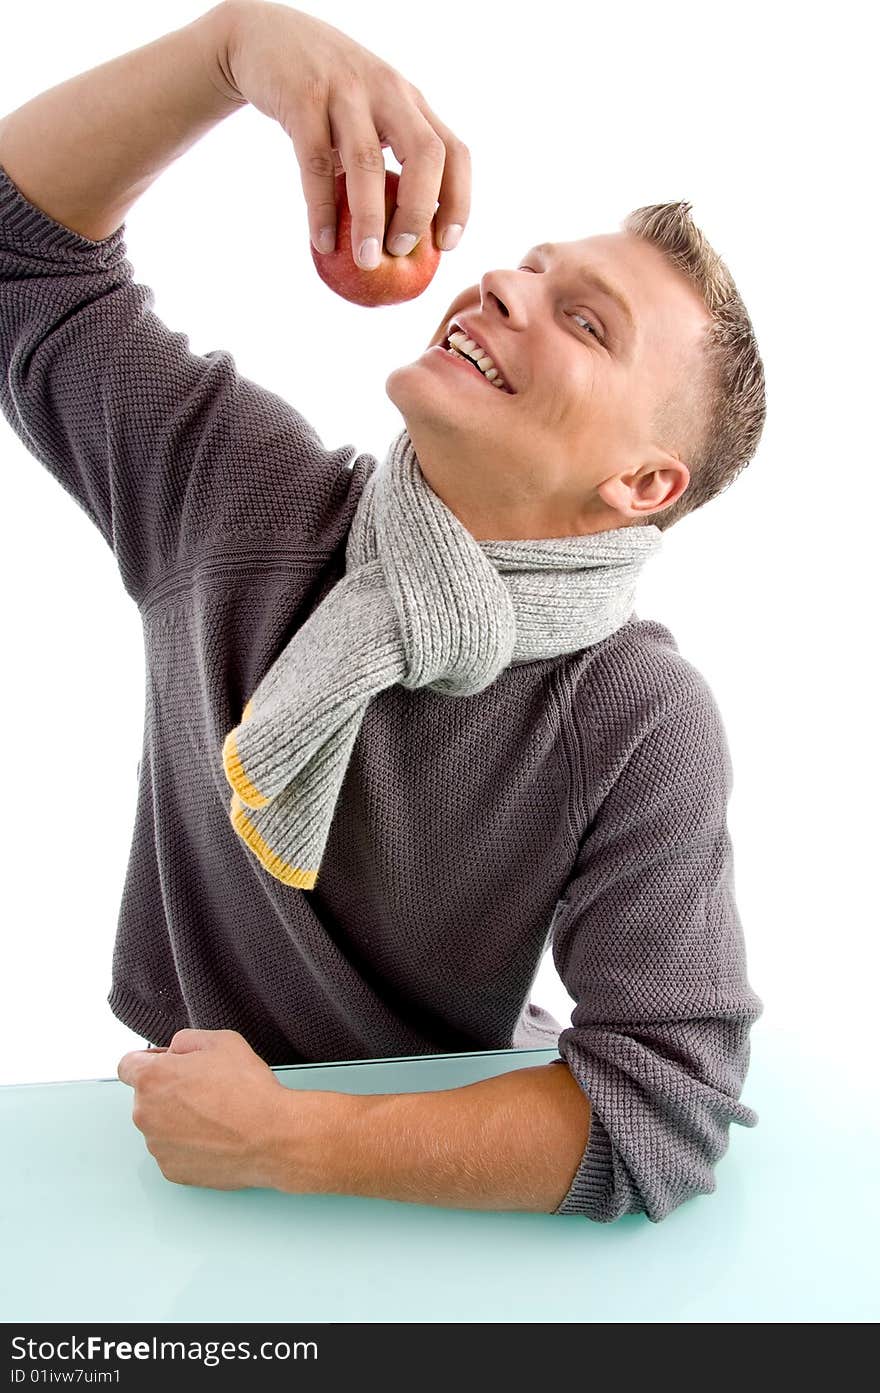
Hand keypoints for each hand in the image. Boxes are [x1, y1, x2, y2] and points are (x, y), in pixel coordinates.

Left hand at [117, 1027, 301, 1190]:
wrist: (271, 1137)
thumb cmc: (249, 1090)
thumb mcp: (221, 1041)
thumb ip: (186, 1040)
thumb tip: (175, 1051)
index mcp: (152, 1078)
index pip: (127, 1065)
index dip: (149, 1061)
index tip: (166, 1066)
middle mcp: (145, 1114)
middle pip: (146, 1097)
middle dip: (168, 1091)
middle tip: (205, 1090)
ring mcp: (157, 1146)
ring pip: (160, 1126)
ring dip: (178, 1120)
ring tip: (216, 1116)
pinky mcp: (171, 1170)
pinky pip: (173, 1151)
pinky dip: (188, 1145)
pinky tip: (215, 1137)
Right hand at [217, 0, 470, 264]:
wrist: (266, 37)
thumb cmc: (326, 94)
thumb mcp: (369, 113)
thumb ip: (387, 158)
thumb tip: (401, 239)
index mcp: (410, 102)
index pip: (453, 152)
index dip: (458, 201)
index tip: (446, 244)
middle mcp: (387, 92)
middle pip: (424, 155)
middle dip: (418, 211)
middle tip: (400, 251)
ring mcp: (346, 91)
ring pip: (368, 162)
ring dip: (370, 219)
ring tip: (367, 260)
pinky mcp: (302, 97)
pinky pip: (316, 162)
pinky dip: (321, 208)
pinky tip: (322, 243)